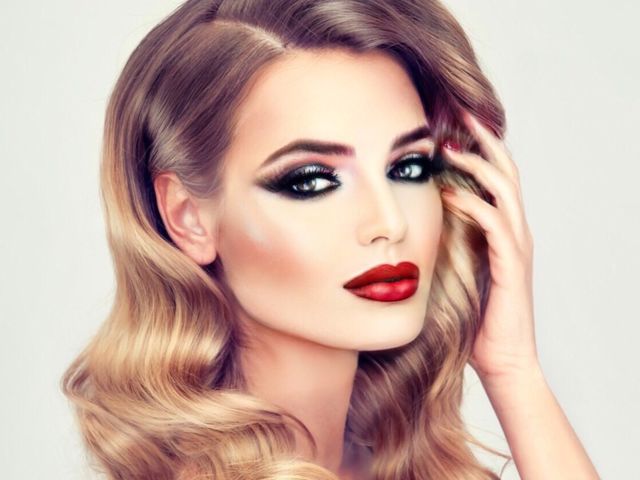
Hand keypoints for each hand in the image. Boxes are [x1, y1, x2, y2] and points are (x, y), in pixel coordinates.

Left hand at [440, 111, 537, 383]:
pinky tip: (449, 195)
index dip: (477, 148)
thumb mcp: (455, 270)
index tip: (449, 125)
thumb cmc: (474, 317)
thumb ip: (443, 243)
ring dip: (478, 164)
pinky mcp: (512, 265)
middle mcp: (514, 230)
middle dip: (483, 139)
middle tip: (458, 113)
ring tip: (448, 147)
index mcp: (501, 229)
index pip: (494, 177)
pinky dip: (473, 205)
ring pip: (505, 189)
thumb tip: (409, 222)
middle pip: (505, 170)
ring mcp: (516, 246)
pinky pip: (496, 224)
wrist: (500, 359)